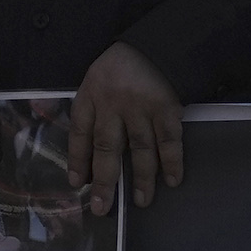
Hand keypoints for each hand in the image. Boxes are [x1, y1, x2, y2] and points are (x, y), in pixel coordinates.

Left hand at [69, 41, 188, 209]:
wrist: (156, 44)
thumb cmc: (121, 67)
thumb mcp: (94, 81)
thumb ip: (90, 111)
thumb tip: (83, 155)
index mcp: (91, 95)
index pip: (79, 132)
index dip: (77, 159)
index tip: (77, 183)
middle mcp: (113, 103)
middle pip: (107, 147)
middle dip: (105, 181)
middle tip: (102, 207)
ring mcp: (141, 107)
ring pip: (140, 149)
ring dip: (142, 179)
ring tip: (142, 202)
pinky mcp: (166, 108)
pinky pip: (169, 140)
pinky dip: (172, 162)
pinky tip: (173, 180)